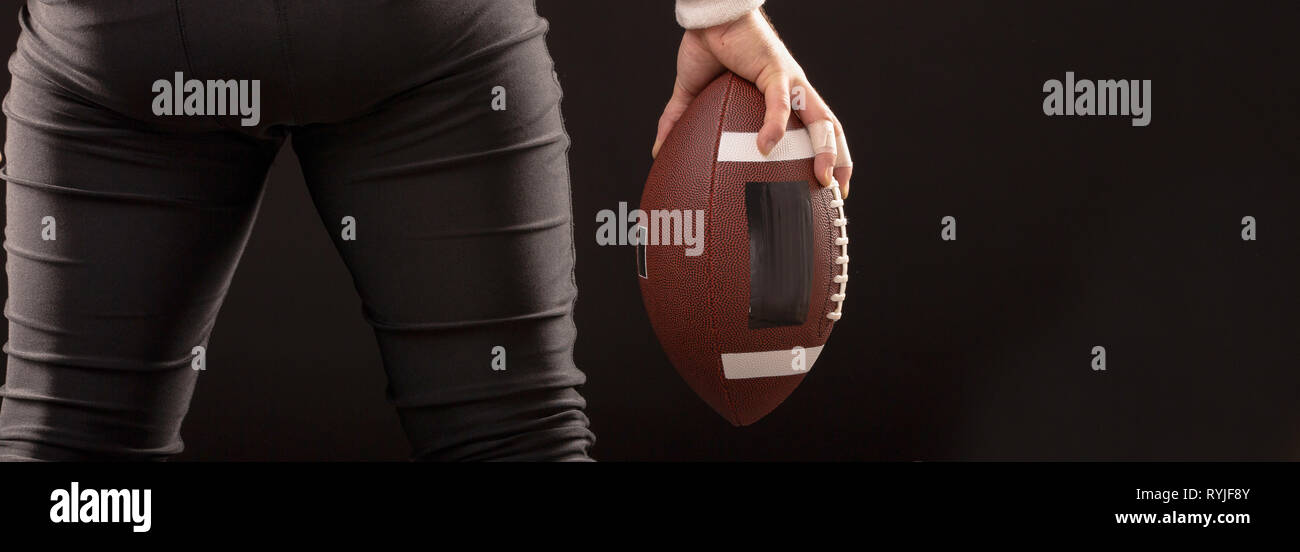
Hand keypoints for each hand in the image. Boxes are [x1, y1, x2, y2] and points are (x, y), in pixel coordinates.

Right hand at [652, 8, 851, 197]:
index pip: (812, 131)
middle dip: (838, 160)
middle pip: (829, 128)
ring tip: (823, 176)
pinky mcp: (776, 69)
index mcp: (782, 98)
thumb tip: (658, 150)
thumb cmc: (709, 47)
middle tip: (836, 193)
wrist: (709, 16)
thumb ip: (679, 122)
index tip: (820, 188)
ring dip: (826, 148)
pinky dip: (775, 125)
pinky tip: (766, 146)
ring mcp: (789, 81)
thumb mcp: (692, 93)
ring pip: (820, 117)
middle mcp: (794, 91)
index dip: (821, 157)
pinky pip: (780, 101)